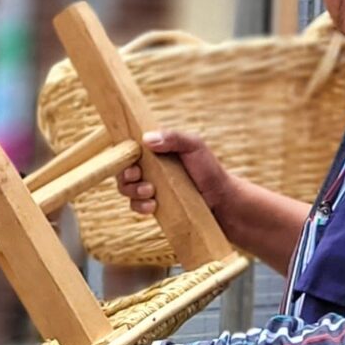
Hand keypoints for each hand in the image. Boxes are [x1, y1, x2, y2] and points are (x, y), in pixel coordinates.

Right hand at [119, 129, 234, 219]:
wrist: (221, 200)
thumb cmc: (209, 169)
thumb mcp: (194, 146)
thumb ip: (173, 138)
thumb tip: (147, 139)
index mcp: (156, 150)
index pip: (130, 149)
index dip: (124, 154)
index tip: (132, 159)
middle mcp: (151, 168)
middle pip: (123, 170)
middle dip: (126, 175)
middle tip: (138, 176)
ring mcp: (151, 187)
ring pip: (126, 188)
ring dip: (133, 191)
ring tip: (150, 192)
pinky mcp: (154, 205)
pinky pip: (136, 206)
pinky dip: (140, 206)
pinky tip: (153, 206)